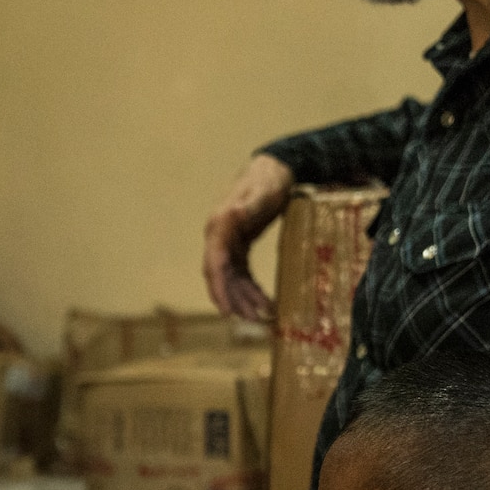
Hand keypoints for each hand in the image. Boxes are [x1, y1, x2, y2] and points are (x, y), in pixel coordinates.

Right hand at [202, 153, 295, 321]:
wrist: (275, 169)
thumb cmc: (269, 180)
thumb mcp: (261, 193)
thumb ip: (247, 207)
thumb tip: (231, 215)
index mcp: (220, 226)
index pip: (215, 264)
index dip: (219, 288)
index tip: (227, 310)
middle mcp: (219, 237)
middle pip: (221, 276)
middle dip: (234, 300)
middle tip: (251, 320)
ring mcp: (227, 243)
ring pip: (231, 279)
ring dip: (243, 298)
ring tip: (262, 316)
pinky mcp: (238, 246)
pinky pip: (240, 273)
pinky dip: (250, 289)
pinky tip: (263, 301)